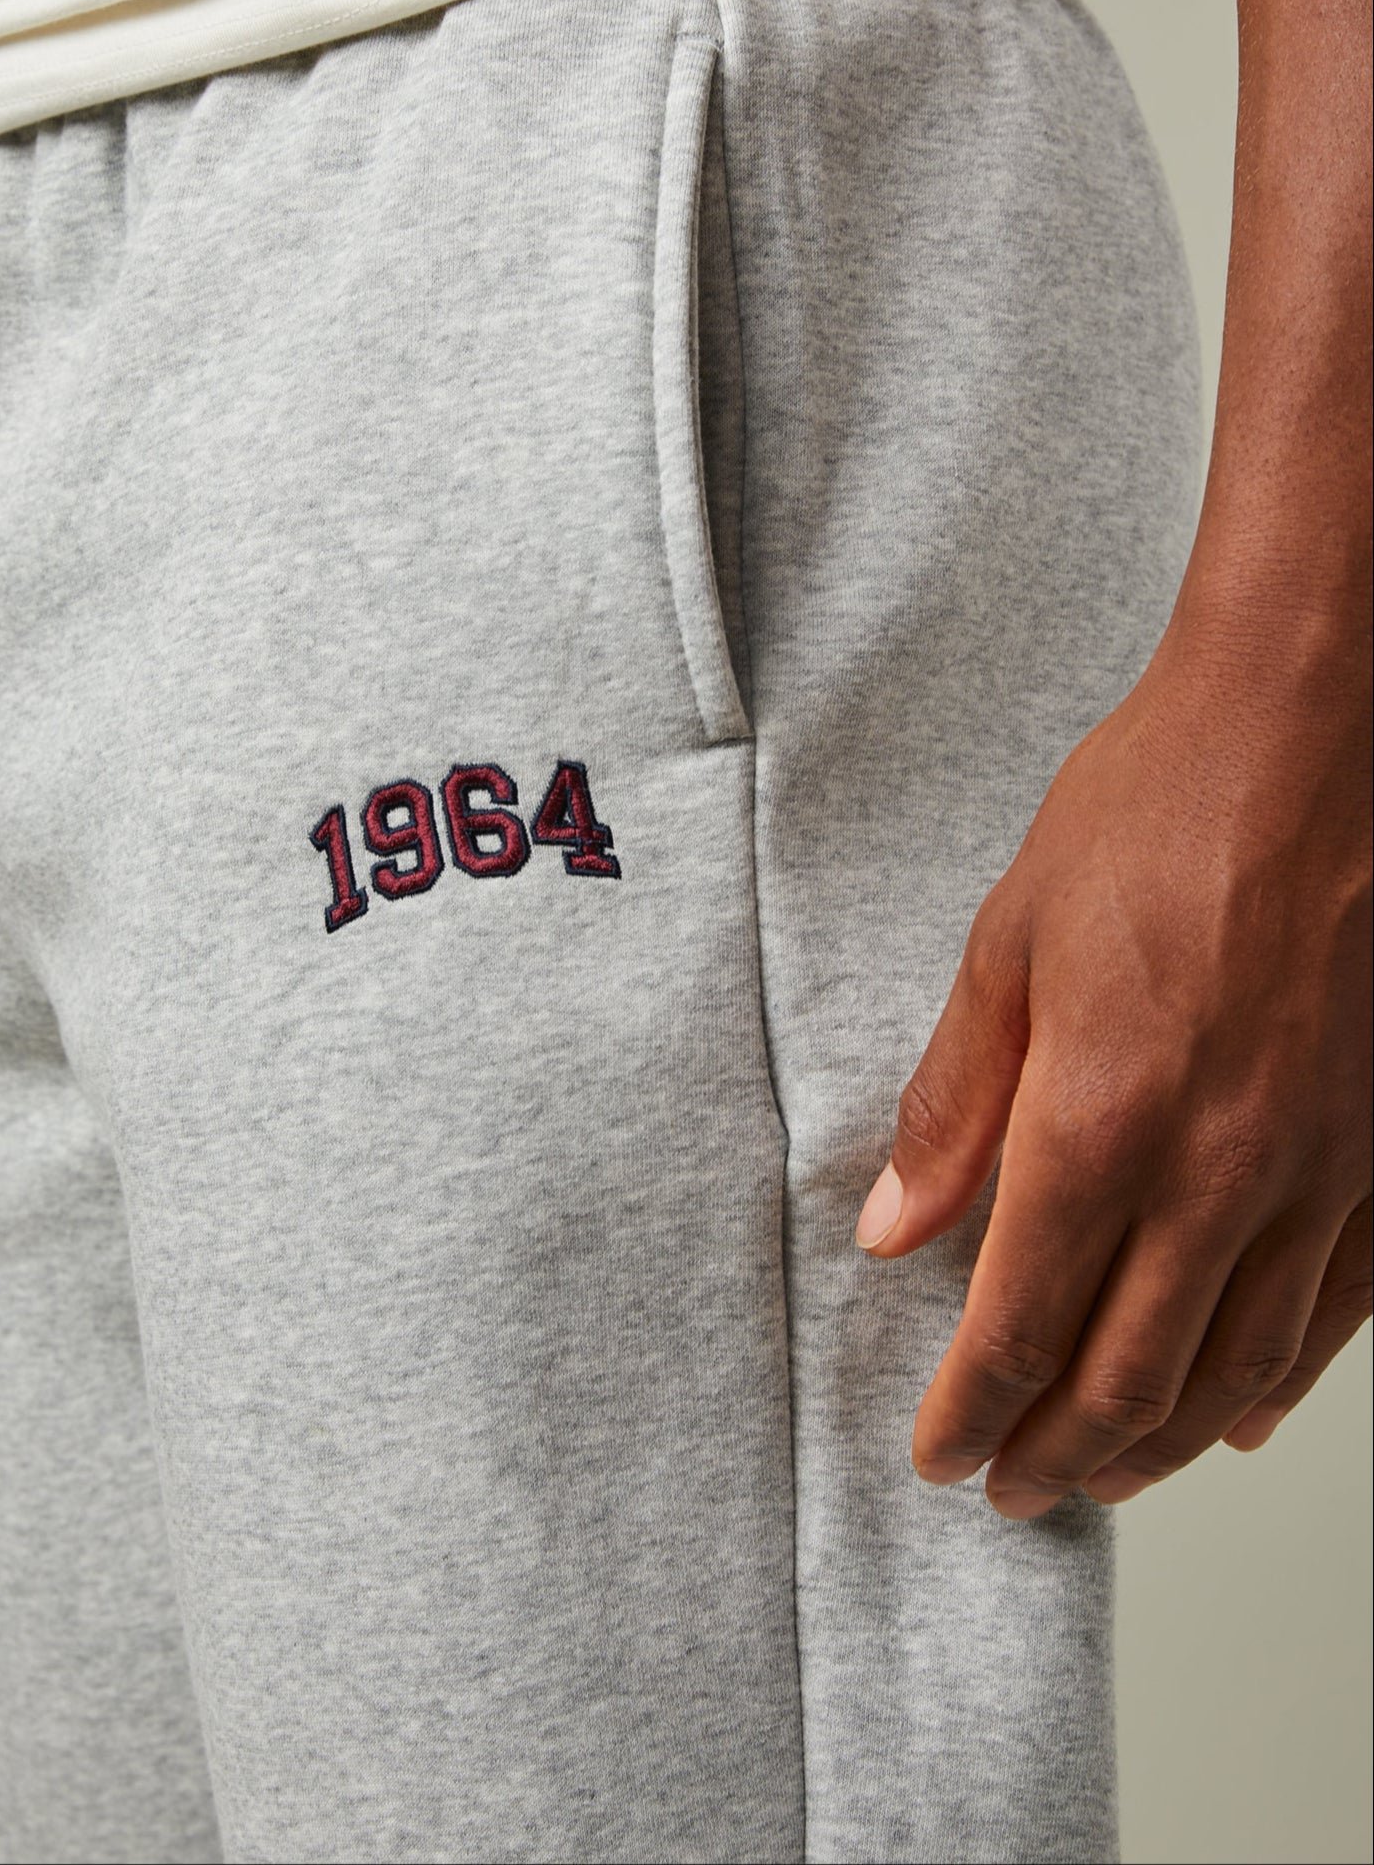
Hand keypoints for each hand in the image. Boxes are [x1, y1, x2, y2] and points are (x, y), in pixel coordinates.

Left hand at [855, 604, 1371, 1518]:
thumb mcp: (1008, 947)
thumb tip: (895, 1227)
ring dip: (1161, 1444)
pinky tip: (1240, 1417)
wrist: (1318, 733)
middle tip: (1012, 1492)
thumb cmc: (1154, 815)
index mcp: (1101, 1119)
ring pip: (1239, 1370)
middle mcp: (1220, 1171)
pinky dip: (1281, 1383)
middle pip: (1128, 1377)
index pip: (1020, 1324)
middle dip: (1058, 1455)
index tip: (942, 1455)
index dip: (973, 1410)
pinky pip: (1339, 1312)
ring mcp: (1321, 1172)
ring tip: (1106, 1477)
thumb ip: (952, 1106)